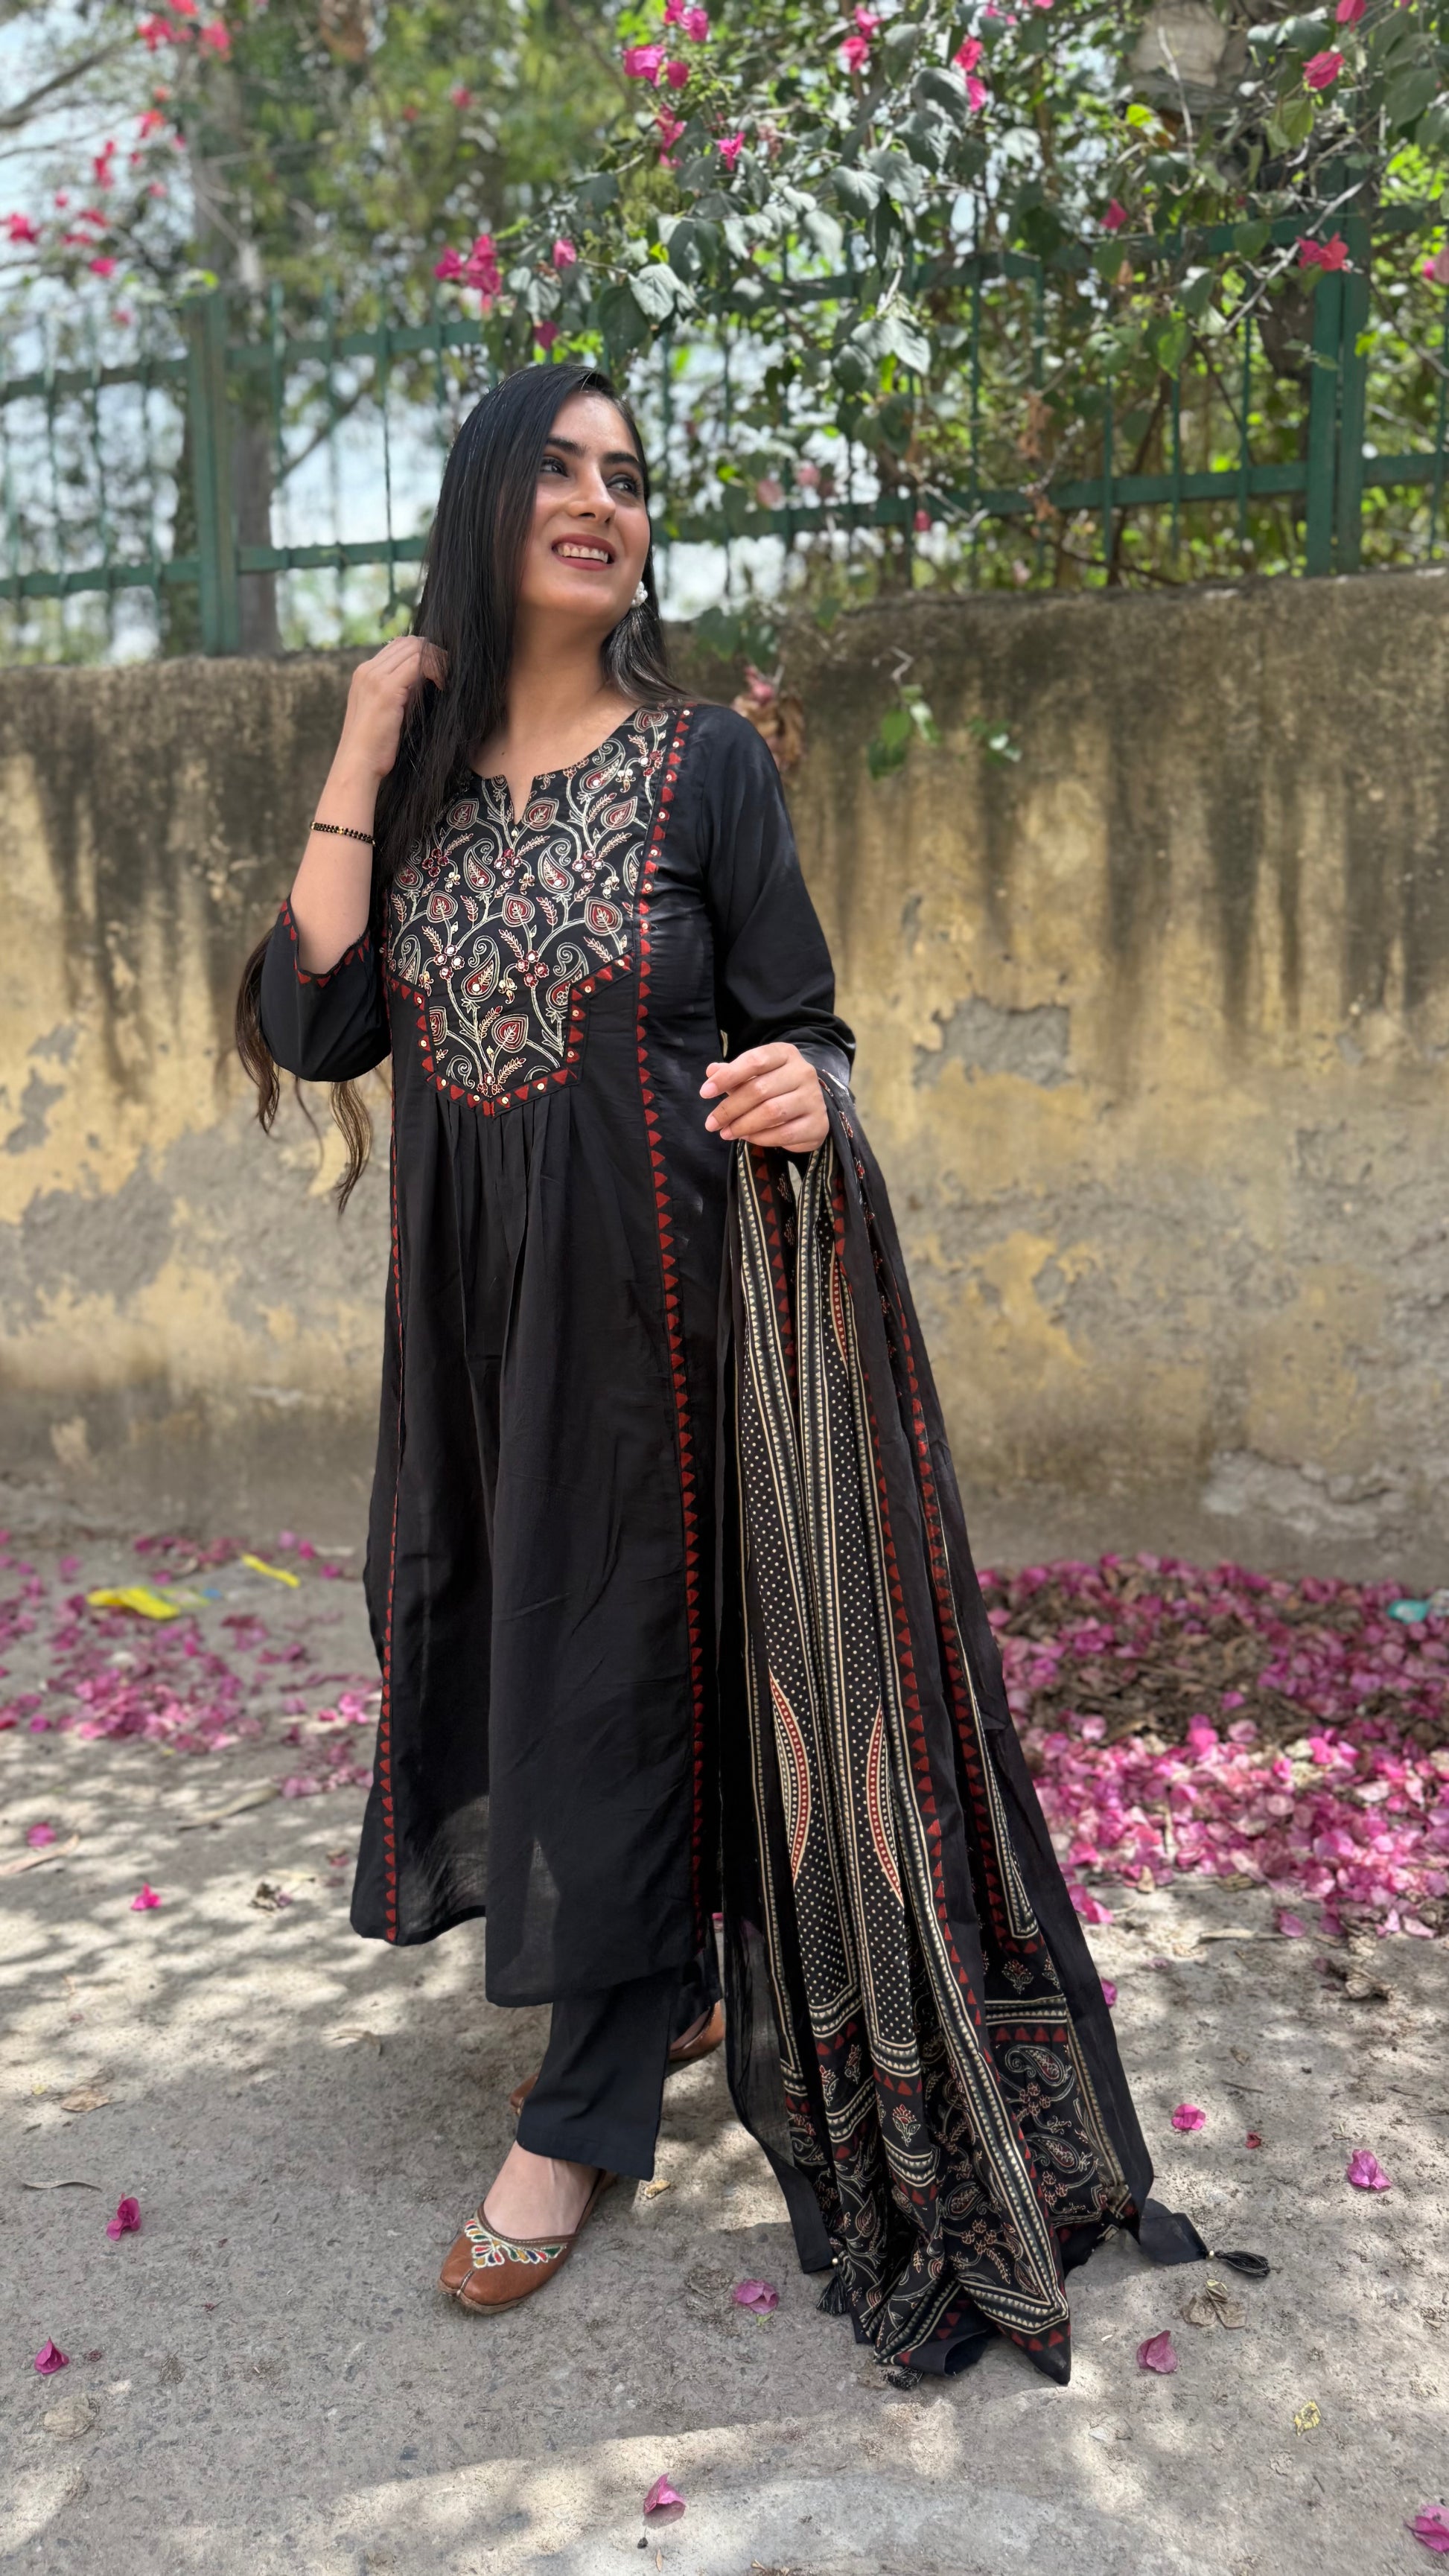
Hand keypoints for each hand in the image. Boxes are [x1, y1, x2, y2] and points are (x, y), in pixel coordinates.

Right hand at [335, 635, 446, 783]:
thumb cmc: (375, 747)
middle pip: (408, 642)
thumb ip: (400, 693)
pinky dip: (435, 670)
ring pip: (414, 649)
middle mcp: (367, 670)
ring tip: (447, 680)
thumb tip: (425, 682)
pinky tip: (443, 686)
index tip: (440, 671)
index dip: (423, 653)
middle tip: (449, 673)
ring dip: (436, 660)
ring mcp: (374, 678)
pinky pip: (418, 664)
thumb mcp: (387, 712)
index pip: (398, 646)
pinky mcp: (386, 690)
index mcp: (364, 674)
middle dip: (433, 653)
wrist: (358, 765)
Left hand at [701, 1043, 827, 1150]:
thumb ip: (734, 1074)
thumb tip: (711, 1071)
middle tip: (712, 1123)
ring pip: (771, 1113)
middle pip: (759, 1089)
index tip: (705, 1092)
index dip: (727, 1076)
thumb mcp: (755, 1075)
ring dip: (743, 1126)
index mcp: (786, 1054)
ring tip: (726, 1133)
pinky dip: (761, 1138)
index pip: (755, 1060)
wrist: (810, 1106)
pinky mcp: (818, 1124)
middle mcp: (803, 1072)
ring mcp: (813, 1099)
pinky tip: (747, 1138)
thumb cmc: (776, 1087)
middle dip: (730, 1109)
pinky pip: (784, 1134)